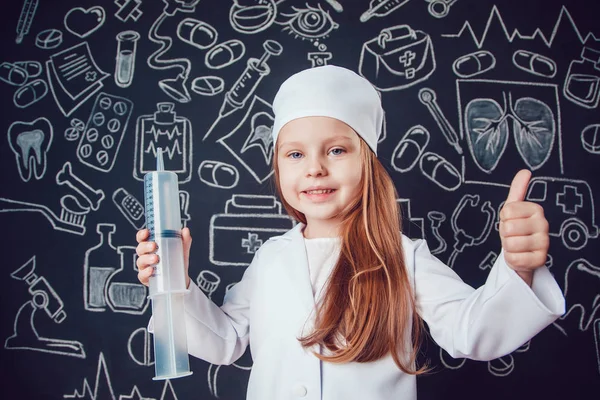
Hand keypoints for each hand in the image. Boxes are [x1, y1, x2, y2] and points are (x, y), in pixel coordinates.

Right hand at [135, 227, 192, 287]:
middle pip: (140, 248)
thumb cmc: (177, 261)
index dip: (142, 234)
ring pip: (140, 261)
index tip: (147, 232)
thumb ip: (184, 240)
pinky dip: (146, 272)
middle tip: (154, 246)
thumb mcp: (182, 249)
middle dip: (145, 246)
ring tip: (156, 258)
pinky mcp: (145, 278)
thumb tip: (185, 230)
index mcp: (151, 246)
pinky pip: (142, 275)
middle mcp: (146, 255)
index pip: (142, 238)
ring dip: (147, 258)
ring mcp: (144, 266)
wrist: (180, 278)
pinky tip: (151, 270)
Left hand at [499, 170, 548, 285]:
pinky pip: (514, 258)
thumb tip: (525, 171)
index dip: (504, 218)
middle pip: (508, 228)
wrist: (522, 252)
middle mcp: (544, 225)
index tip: (511, 221)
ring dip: (508, 247)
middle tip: (513, 235)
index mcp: (536, 210)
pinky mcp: (540, 260)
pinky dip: (512, 259)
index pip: (507, 211)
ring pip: (510, 244)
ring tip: (516, 245)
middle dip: (505, 234)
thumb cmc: (516, 228)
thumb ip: (518, 190)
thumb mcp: (514, 208)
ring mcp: (544, 243)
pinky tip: (519, 255)